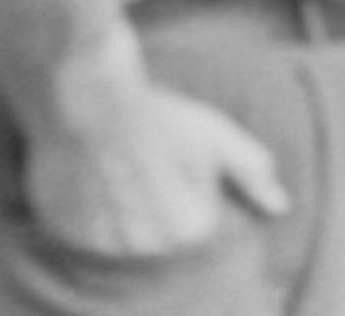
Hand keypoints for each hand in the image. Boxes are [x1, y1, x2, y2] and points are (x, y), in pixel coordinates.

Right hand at [24, 66, 284, 259]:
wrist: (89, 98)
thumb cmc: (162, 116)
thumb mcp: (219, 136)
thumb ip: (253, 176)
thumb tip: (280, 208)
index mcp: (186, 227)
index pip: (200, 223)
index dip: (195, 185)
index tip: (180, 159)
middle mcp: (140, 245)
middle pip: (163, 234)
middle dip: (163, 200)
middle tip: (150, 161)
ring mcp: (99, 241)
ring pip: (127, 236)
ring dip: (129, 207)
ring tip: (124, 168)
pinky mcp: (63, 230)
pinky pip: (91, 229)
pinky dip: (96, 207)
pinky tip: (97, 176)